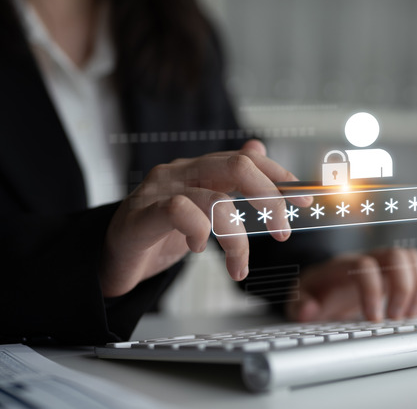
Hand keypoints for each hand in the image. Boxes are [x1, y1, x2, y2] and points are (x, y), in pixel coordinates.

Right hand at [100, 139, 310, 296]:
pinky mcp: (140, 214)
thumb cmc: (157, 234)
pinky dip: (198, 231)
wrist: (111, 259)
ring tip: (238, 268)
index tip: (304, 200)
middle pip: (237, 167)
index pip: (246, 159)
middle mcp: (180, 172)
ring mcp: (158, 190)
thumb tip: (258, 148)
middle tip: (282, 232)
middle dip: (269, 199)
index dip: (279, 176)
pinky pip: (179, 211)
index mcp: (198, 169)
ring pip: (215, 199)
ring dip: (237, 239)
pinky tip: (198, 249)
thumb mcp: (201, 207)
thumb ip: (228, 180)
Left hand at [286, 247, 416, 321]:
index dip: (372, 291)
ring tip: (411, 317)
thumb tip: (307, 309)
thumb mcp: (297, 302)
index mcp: (342, 265)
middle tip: (397, 318)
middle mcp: (368, 259)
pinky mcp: (399, 275)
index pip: (365, 265)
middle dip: (403, 288)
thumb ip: (299, 305)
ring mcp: (386, 265)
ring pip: (414, 260)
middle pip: (397, 255)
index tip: (374, 319)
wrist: (323, 289)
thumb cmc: (314, 295)